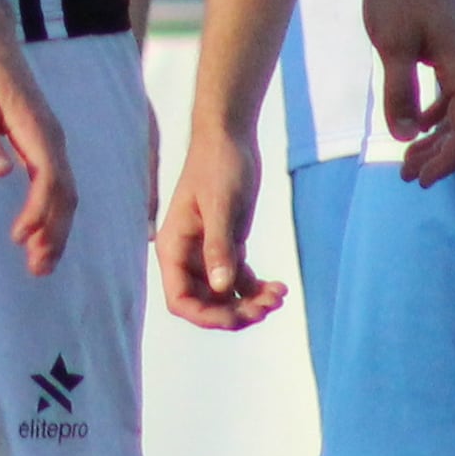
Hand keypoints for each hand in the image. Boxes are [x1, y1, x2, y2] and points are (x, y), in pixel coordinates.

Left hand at [0, 0, 76, 274]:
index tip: (18, 238)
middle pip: (65, 194)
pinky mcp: (42, 139)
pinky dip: (51, 210)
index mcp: (37, 130)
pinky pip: (56, 182)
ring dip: (55, 228)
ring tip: (39, 261)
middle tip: (37, 268)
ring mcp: (50, 138)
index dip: (37, 213)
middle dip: (54, 233)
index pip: (48, 181)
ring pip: (64, 191)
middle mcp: (51, 136)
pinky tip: (37, 229)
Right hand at [154, 127, 286, 329]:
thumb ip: (218, 247)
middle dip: (236, 312)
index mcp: (175, 249)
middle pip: (206, 304)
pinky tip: (279, 287)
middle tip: (268, 306)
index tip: (236, 317)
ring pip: (226, 296)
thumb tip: (220, 288)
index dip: (205, 316)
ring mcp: (209, 254)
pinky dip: (258, 289)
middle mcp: (189, 257)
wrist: (231, 138)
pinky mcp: (228, 247)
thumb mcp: (221, 206)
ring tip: (278, 295)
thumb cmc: (219, 165)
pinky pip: (240, 281)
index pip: (180, 300)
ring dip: (251, 303)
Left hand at [362, 0, 454, 185]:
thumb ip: (399, 94)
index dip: (446, 159)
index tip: (421, 180)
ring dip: (434, 133)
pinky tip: (413, 122)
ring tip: (407, 158)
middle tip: (407, 176)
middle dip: (438, 153)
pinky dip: (434, 109)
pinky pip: (452, 87)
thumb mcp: (392, 48)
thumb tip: (404, 136)